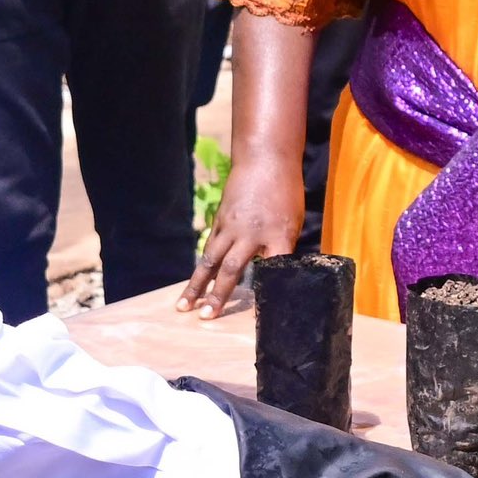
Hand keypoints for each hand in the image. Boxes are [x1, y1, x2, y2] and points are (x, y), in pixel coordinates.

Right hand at [181, 152, 304, 317]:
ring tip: (184, 306)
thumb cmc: (286, 193)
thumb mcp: (293, 222)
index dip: (267, 293)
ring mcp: (231, 227)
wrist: (265, 160)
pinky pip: (210, 247)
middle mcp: (251, 233)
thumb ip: (282, 249)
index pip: (274, 270)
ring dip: (197, 284)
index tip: (261, 317)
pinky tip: (195, 283)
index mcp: (278, 235)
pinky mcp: (220, 221)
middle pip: (232, 269)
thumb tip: (276, 276)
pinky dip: (203, 267)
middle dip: (218, 295)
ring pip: (211, 260)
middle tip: (205, 317)